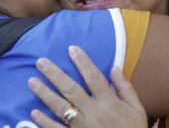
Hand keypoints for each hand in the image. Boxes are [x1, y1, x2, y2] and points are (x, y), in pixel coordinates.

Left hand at [28, 45, 146, 127]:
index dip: (83, 62)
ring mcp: (82, 127)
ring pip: (60, 108)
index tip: (72, 48)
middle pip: (71, 90)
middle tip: (40, 62)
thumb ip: (125, 87)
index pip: (94, 77)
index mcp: (109, 102)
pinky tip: (33, 113)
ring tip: (31, 81)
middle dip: (55, 74)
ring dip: (45, 94)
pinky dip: (44, 122)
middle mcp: (93, 112)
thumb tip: (114, 67)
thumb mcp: (136, 108)